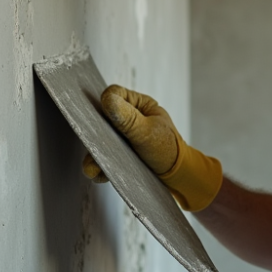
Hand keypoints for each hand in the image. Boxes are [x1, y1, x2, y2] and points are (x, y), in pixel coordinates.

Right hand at [82, 84, 222, 210]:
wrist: (179, 177)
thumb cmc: (168, 150)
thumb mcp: (147, 133)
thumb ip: (128, 118)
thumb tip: (107, 99)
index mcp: (140, 105)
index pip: (115, 95)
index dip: (104, 104)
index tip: (98, 119)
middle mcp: (130, 117)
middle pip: (102, 117)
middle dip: (94, 134)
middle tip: (92, 147)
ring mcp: (124, 135)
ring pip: (101, 139)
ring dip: (95, 154)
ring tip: (92, 169)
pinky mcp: (120, 152)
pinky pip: (104, 155)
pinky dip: (100, 164)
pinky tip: (99, 174)